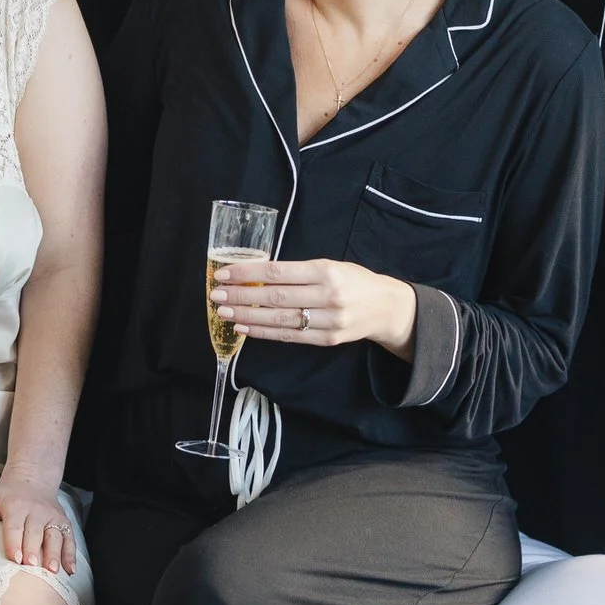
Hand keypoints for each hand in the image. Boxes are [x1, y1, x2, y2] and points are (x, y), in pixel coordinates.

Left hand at [0, 470, 77, 574]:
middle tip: (31, 567)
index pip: (15, 525)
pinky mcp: (64, 522)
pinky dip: (71, 555)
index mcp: (16, 505)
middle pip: (35, 532)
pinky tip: (70, 570)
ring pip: (55, 536)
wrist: (33, 480)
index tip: (15, 558)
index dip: (15, 542)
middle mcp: (36, 510)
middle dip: (34, 549)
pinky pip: (69, 538)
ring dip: (55, 554)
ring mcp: (52, 516)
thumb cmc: (6, 496)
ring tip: (52, 571)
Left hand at [213, 257, 419, 359]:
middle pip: (276, 297)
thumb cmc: (353, 280)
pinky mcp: (327, 340)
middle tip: (217, 293)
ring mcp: (328, 320)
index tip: (225, 273)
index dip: (248, 273)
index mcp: (326, 271)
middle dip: (242, 296)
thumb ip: (298, 270)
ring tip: (225, 311)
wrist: (386, 307)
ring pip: (280, 319)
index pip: (278, 272)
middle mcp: (328, 296)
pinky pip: (290, 336)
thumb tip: (256, 273)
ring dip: (248, 316)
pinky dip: (264, 332)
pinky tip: (245, 327)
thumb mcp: (330, 264)